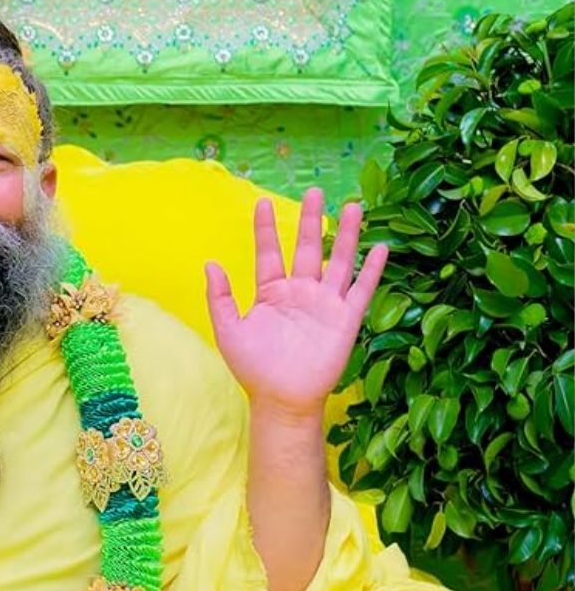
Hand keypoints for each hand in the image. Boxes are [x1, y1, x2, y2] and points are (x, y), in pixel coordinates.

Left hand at [205, 188, 387, 418]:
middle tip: (315, 191)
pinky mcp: (345, 320)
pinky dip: (372, 270)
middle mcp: (300, 292)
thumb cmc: (253, 368)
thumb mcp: (229, 329)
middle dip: (311, 220)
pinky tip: (381, 247)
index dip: (266, 229)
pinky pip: (361, 290)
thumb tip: (209, 263)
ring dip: (346, 235)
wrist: (281, 399)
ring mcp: (324, 304)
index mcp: (271, 293)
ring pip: (338, 261)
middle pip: (307, 248)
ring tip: (352, 206)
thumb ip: (219, 297)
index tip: (262, 202)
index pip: (269, 252)